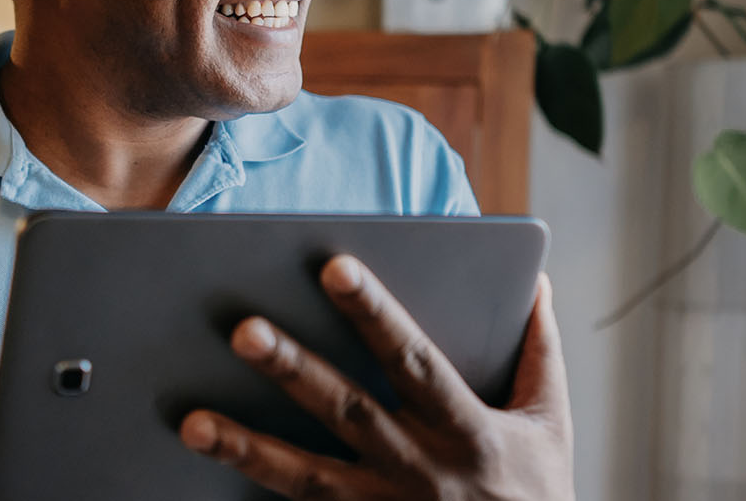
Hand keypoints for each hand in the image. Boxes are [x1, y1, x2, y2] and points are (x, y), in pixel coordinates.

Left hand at [180, 255, 574, 499]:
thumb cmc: (538, 498)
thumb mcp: (551, 424)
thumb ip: (540, 351)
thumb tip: (537, 282)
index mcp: (468, 431)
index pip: (413, 359)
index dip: (375, 313)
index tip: (334, 267)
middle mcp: (422, 472)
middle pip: (348, 412)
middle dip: (294, 370)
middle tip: (242, 330)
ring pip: (308, 479)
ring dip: (248, 449)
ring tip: (193, 423)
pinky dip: (258, 497)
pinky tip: (214, 476)